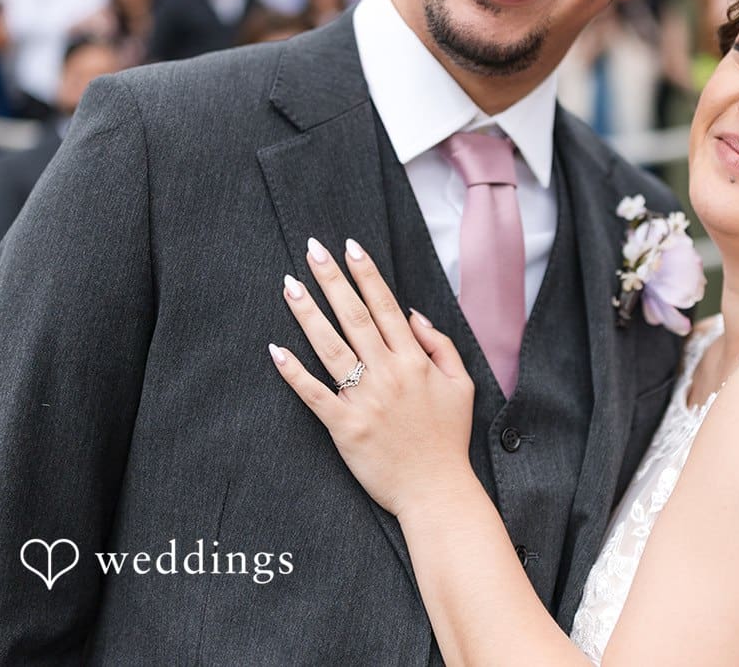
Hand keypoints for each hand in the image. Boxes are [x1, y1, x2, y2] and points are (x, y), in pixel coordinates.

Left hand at [269, 238, 474, 516]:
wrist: (437, 490)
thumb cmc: (448, 438)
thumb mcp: (461, 384)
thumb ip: (439, 345)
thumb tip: (412, 314)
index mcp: (414, 361)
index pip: (385, 306)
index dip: (366, 275)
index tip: (349, 247)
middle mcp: (388, 373)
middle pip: (354, 317)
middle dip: (332, 280)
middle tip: (312, 249)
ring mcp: (365, 399)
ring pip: (331, 347)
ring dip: (308, 314)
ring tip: (289, 285)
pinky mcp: (345, 427)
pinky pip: (314, 394)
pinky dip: (294, 372)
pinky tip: (276, 350)